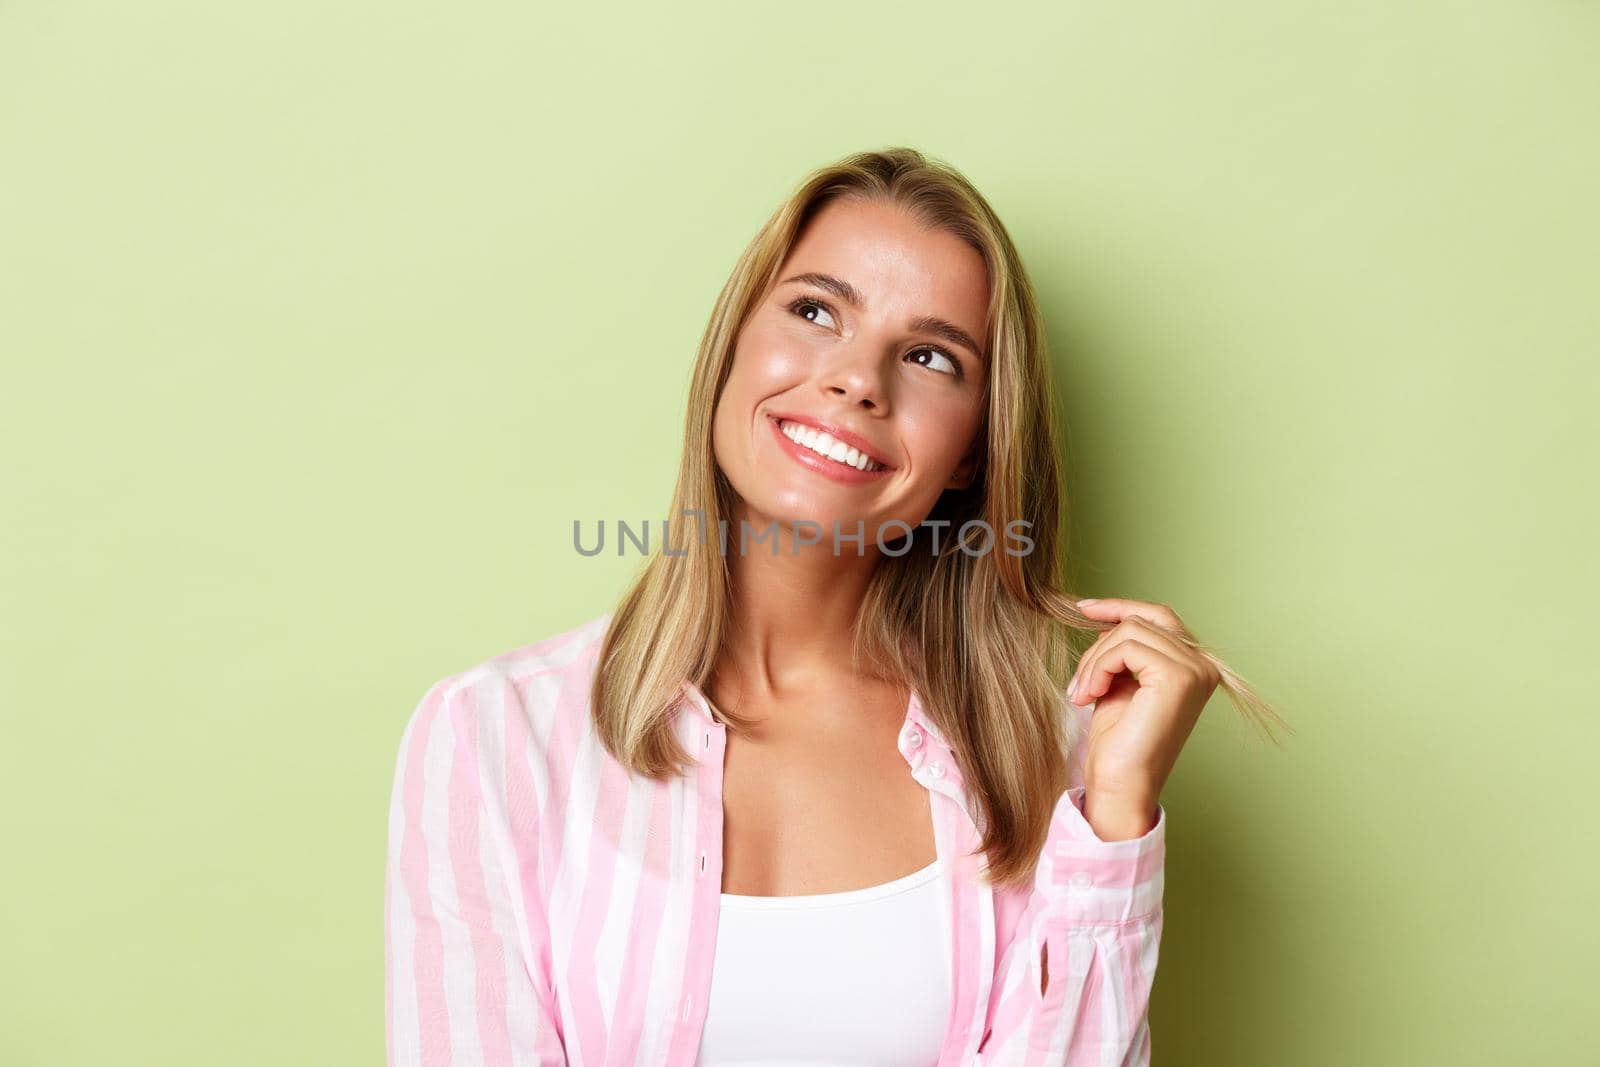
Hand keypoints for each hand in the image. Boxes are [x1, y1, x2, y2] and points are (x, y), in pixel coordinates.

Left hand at [1068, 598, 1219, 804]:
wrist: (1120, 785)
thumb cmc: (1119, 743)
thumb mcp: (1120, 684)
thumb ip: (1123, 652)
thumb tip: (1107, 621)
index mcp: (1194, 667)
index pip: (1158, 616)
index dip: (1120, 607)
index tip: (1083, 608)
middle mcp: (1203, 666)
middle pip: (1140, 622)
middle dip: (1098, 646)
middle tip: (1078, 683)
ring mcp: (1194, 670)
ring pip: (1128, 632)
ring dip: (1094, 661)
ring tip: (1082, 694)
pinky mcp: (1178, 677)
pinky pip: (1125, 646)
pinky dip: (1099, 667)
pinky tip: (1090, 695)